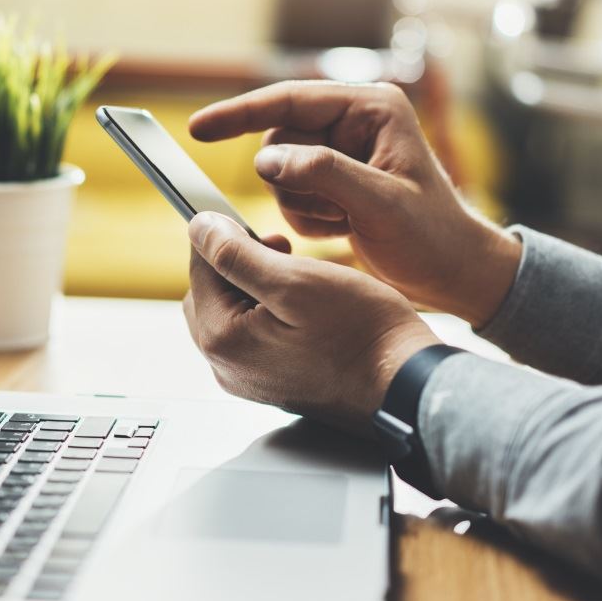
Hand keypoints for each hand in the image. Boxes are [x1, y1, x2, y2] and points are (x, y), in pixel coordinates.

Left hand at [182, 211, 441, 433]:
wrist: (402, 384)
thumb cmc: (359, 332)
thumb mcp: (294, 280)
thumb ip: (236, 254)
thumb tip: (200, 229)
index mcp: (223, 340)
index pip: (200, 270)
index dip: (221, 236)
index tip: (245, 216)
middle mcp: (227, 366)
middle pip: (210, 294)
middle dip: (237, 262)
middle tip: (280, 247)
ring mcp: (248, 379)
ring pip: (232, 313)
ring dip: (254, 285)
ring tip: (295, 273)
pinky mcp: (271, 383)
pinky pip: (253, 335)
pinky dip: (269, 311)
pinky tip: (302, 305)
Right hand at [189, 80, 520, 326]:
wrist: (454, 273)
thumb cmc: (432, 236)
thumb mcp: (381, 205)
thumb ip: (324, 174)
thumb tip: (265, 159)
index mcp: (372, 108)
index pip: (291, 100)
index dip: (240, 114)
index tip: (198, 130)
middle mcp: (355, 122)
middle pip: (279, 140)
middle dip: (292, 184)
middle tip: (332, 213)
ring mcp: (344, 151)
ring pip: (280, 172)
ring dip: (301, 206)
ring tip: (343, 223)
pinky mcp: (336, 179)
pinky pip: (291, 194)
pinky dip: (307, 218)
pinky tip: (343, 229)